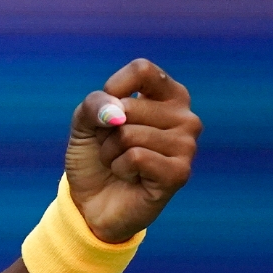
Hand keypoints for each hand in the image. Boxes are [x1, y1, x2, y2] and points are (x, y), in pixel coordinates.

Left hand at [65, 59, 200, 243]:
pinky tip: (130, 177)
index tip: (107, 113)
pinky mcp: (180, 172)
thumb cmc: (95, 156)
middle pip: (128, 106)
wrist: (92, 202)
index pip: (142, 70)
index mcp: (168, 95)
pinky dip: (120, 167)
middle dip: (106, 131)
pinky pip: (135, 156)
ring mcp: (187, 145)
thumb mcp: (84, 121)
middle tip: (115, 148)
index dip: (112, 90)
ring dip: (111, 152)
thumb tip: (116, 113)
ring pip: (129, 133)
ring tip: (121, 163)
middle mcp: (186, 116)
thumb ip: (95, 104)